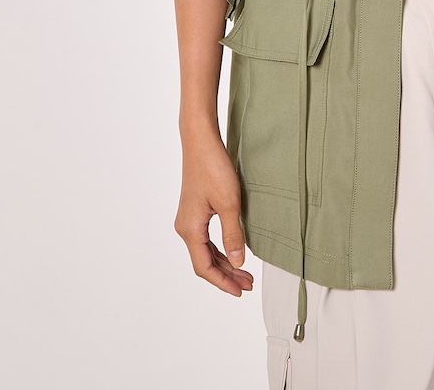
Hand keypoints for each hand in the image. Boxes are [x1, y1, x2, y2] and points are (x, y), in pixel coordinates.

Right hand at [174, 133, 253, 295]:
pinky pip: (206, 238)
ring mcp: (188, 219)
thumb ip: (233, 235)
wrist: (201, 142)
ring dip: (225, 262)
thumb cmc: (213, 168)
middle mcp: (185, 228)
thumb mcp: (229, 203)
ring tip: (245, 272)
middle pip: (205, 262)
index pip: (204, 267)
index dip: (222, 282)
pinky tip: (234, 251)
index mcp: (190, 230)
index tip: (240, 291)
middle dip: (226, 275)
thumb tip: (238, 262)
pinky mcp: (194, 211)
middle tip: (248, 283)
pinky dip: (220, 249)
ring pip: (206, 251)